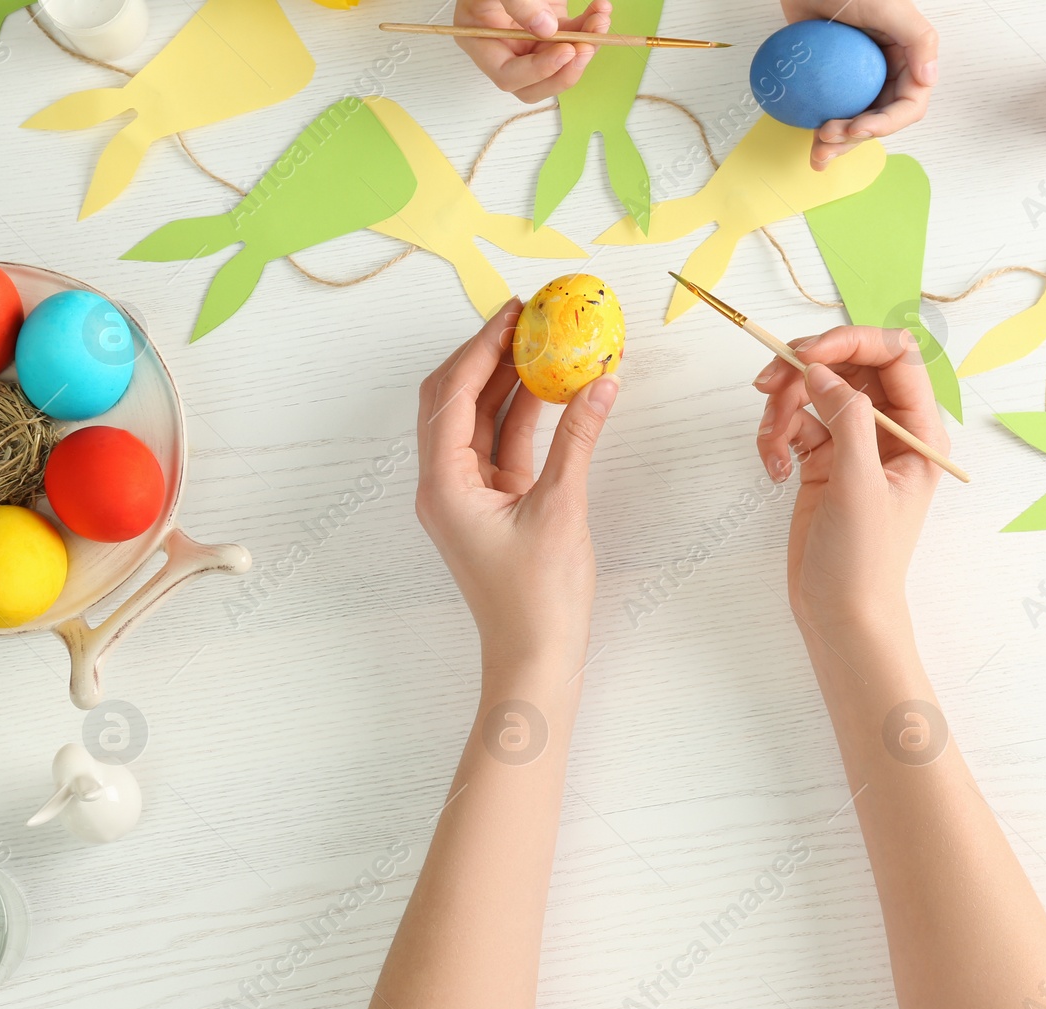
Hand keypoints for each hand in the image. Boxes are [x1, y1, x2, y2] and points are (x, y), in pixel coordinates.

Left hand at [416, 299, 619, 666]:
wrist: (535, 659)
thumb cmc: (539, 600)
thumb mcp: (562, 509)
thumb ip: (579, 439)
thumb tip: (603, 382)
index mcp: (443, 484)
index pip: (452, 396)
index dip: (481, 347)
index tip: (513, 312)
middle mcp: (444, 484)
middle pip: (454, 400)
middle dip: (487, 355)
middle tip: (525, 317)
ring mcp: (467, 495)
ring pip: (480, 420)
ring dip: (508, 382)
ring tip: (544, 342)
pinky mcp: (493, 505)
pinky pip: (503, 445)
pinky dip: (525, 416)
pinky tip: (557, 390)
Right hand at [454, 0, 612, 103]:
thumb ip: (517, 4)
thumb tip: (546, 29)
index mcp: (481, 42)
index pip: (508, 75)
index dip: (538, 71)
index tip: (565, 51)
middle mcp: (505, 47)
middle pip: (537, 83)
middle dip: (566, 70)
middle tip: (586, 48)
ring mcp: (529, 40)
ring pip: (561, 64)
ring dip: (586, 46)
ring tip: (600, 21)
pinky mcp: (550, 28)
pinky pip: (573, 38)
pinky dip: (590, 27)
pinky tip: (600, 9)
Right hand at [752, 326, 947, 641]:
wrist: (840, 614)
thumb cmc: (865, 561)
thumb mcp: (860, 485)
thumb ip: (847, 420)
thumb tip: (821, 371)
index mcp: (919, 431)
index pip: (894, 355)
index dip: (850, 341)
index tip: (805, 354)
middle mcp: (890, 429)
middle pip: (847, 364)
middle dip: (803, 370)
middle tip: (766, 386)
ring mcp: (854, 443)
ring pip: (813, 391)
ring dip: (781, 408)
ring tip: (770, 447)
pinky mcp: (822, 460)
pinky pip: (793, 422)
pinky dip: (775, 437)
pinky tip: (773, 469)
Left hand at [779, 0, 937, 169]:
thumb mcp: (888, 6)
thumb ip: (918, 39)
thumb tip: (929, 80)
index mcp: (907, 62)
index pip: (906, 106)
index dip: (885, 124)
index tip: (857, 128)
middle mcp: (886, 75)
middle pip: (878, 123)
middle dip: (855, 140)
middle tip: (826, 140)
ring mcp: (858, 82)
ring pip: (854, 124)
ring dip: (838, 145)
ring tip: (817, 155)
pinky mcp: (832, 83)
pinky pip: (830, 112)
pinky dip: (820, 130)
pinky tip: (810, 142)